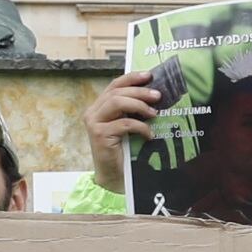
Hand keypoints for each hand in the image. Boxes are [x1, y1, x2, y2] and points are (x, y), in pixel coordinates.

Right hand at [83, 75, 160, 192]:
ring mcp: (94, 123)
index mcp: (99, 107)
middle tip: (158, 96)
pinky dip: (140, 127)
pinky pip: (124, 124)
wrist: (113, 176)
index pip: (114, 85)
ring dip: (139, 105)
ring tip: (154, 113)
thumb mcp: (126, 125)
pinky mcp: (99, 135)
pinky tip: (149, 134)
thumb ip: (131, 110)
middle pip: (117, 92)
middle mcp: (93, 112)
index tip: (149, 75)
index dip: (131, 78)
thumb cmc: (122, 150)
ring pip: (117, 103)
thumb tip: (154, 94)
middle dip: (140, 92)